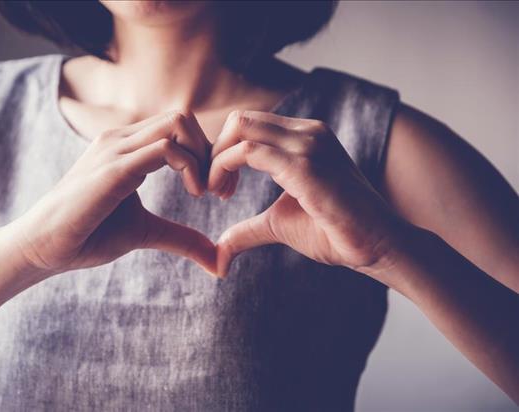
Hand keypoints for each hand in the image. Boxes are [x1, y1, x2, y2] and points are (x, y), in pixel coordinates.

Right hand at [5, 110, 215, 278]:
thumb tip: (217, 260)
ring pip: (177, 123)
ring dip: (204, 156)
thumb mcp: (146, 232)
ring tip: (205, 191)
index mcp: (127, 147)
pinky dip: (190, 167)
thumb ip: (181, 238)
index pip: (179, 128)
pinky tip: (193, 194)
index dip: (207, 154)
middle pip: (183, 118)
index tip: (217, 190)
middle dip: (212, 151)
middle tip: (218, 190)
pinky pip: (164, 149)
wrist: (42, 247)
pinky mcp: (113, 169)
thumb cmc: (88, 235)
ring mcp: (115, 149)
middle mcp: (121, 139)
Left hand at [209, 110, 406, 276]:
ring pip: (241, 128)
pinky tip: (224, 194)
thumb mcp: (280, 224)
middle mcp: (307, 132)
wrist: (378, 246)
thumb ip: (248, 229)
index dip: (224, 152)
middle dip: (215, 151)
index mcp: (304, 137)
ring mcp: (308, 144)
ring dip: (216, 160)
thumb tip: (219, 252)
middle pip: (240, 120)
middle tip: (212, 188)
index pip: (250, 125)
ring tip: (217, 193)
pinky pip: (249, 152)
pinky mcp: (305, 165)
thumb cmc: (335, 232)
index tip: (219, 188)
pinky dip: (224, 167)